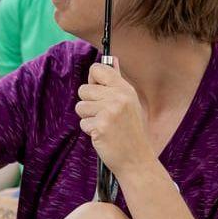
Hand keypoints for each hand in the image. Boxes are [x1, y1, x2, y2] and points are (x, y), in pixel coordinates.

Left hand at [76, 60, 152, 176]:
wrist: (137, 158)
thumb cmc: (130, 131)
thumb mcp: (129, 102)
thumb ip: (117, 81)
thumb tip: (112, 60)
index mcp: (125, 89)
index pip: (97, 69)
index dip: (93, 80)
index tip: (101, 93)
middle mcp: (118, 97)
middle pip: (84, 90)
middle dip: (89, 104)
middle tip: (106, 116)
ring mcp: (110, 112)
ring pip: (80, 107)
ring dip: (89, 118)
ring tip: (105, 126)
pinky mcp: (101, 126)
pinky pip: (83, 123)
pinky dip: (90, 131)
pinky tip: (104, 135)